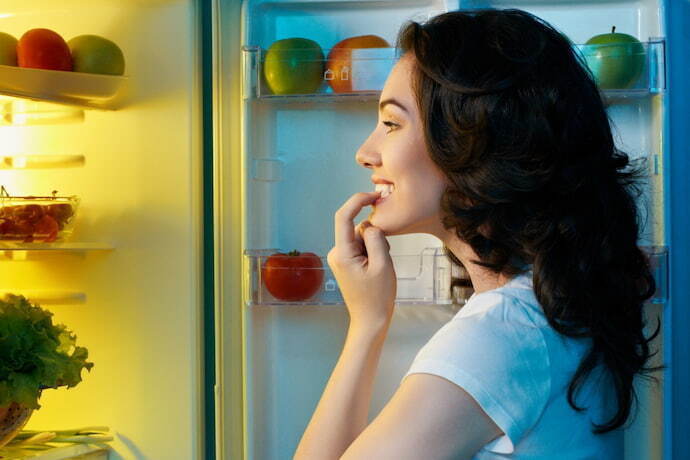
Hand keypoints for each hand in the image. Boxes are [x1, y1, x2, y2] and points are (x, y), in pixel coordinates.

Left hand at [327, 192, 396, 332]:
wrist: (370, 320)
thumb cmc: (377, 297)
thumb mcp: (383, 265)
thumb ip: (376, 238)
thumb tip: (371, 224)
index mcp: (342, 253)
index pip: (343, 216)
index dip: (357, 200)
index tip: (374, 196)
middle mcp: (336, 253)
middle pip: (356, 228)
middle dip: (374, 236)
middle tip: (385, 258)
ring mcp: (340, 258)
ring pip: (361, 237)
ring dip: (374, 246)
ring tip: (380, 268)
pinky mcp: (346, 262)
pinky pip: (361, 246)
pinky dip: (372, 252)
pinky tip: (376, 269)